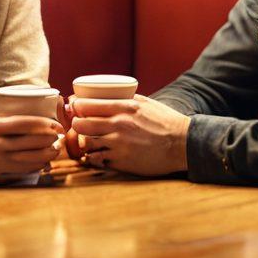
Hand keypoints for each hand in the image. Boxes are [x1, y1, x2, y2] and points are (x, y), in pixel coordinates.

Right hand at [0, 116, 62, 182]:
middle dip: (48, 140)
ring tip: (55, 150)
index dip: (42, 124)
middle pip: (29, 142)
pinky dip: (36, 167)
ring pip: (28, 159)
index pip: (23, 123)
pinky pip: (21, 172)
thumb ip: (8, 122)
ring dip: (46, 155)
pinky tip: (44, 163)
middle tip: (58, 137)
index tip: (55, 125)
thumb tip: (37, 121)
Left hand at [70, 95, 189, 176]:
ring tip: (90, 140)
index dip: (76, 106)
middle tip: (80, 125)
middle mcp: (118, 125)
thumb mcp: (145, 103)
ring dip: (85, 142)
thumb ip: (126, 99)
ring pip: (86, 143)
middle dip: (76, 124)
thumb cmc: (165, 121)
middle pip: (80, 124)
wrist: (182, 144)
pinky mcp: (121, 161)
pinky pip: (97, 159)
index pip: (87, 105)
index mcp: (124, 107)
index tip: (75, 107)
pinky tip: (99, 154)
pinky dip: (94, 157)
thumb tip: (108, 95)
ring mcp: (118, 144)